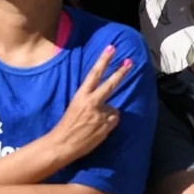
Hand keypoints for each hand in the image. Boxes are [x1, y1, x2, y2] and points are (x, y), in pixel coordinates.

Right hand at [47, 46, 127, 163]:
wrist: (63, 144)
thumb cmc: (67, 125)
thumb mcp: (75, 107)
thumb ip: (91, 101)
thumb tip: (106, 103)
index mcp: (81, 96)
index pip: (94, 74)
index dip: (103, 60)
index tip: (111, 48)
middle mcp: (92, 103)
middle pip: (110, 84)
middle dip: (121, 72)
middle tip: (130, 62)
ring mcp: (100, 115)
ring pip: (113, 109)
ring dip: (108, 115)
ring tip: (95, 124)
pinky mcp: (106, 127)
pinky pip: (113, 121)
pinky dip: (109, 124)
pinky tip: (98, 130)